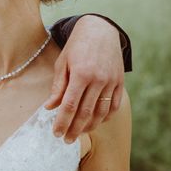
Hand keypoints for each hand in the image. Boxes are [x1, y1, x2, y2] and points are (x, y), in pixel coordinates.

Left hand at [45, 15, 124, 142]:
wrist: (101, 30)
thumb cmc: (77, 46)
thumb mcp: (62, 62)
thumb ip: (58, 86)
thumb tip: (50, 107)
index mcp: (81, 74)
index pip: (69, 106)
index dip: (62, 122)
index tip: (56, 133)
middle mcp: (98, 80)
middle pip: (86, 113)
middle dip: (75, 129)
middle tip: (67, 140)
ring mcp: (111, 82)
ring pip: (101, 112)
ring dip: (90, 126)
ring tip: (79, 133)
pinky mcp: (120, 82)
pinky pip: (114, 106)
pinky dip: (105, 117)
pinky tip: (96, 122)